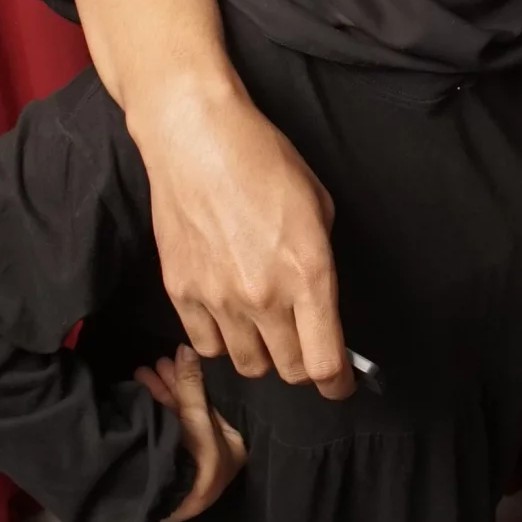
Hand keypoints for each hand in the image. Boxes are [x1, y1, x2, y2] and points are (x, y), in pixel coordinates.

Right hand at [131, 71, 353, 395]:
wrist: (196, 138)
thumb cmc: (263, 161)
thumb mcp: (318, 207)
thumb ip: (322, 264)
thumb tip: (322, 302)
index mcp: (309, 274)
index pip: (325, 362)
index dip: (337, 383)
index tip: (339, 383)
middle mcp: (265, 296)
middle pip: (290, 370)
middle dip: (304, 367)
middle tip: (304, 347)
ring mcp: (218, 299)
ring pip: (248, 366)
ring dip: (264, 356)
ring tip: (265, 330)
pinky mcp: (181, 293)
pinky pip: (207, 346)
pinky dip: (222, 342)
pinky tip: (229, 319)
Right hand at [137, 347, 249, 521]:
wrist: (167, 503)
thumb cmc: (196, 461)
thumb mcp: (196, 418)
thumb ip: (192, 385)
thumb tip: (187, 348)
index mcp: (233, 448)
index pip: (212, 406)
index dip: (192, 381)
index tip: (174, 362)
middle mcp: (214, 455)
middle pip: (191, 411)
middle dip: (171, 385)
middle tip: (155, 364)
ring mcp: (191, 462)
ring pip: (174, 420)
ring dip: (158, 395)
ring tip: (141, 373)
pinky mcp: (170, 466)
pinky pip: (163, 431)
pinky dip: (152, 412)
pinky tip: (139, 394)